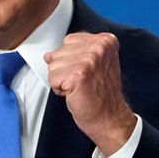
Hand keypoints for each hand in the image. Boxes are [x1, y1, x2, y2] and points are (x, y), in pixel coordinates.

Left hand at [44, 32, 136, 154]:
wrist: (109, 117)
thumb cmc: (102, 94)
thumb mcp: (96, 64)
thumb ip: (75, 53)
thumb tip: (49, 55)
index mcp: (105, 40)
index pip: (69, 40)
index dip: (72, 59)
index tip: (87, 71)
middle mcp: (98, 47)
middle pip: (59, 52)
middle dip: (65, 69)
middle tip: (83, 81)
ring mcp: (88, 60)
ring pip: (53, 65)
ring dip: (62, 80)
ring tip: (79, 87)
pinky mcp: (77, 75)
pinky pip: (53, 79)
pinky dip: (60, 90)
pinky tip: (75, 93)